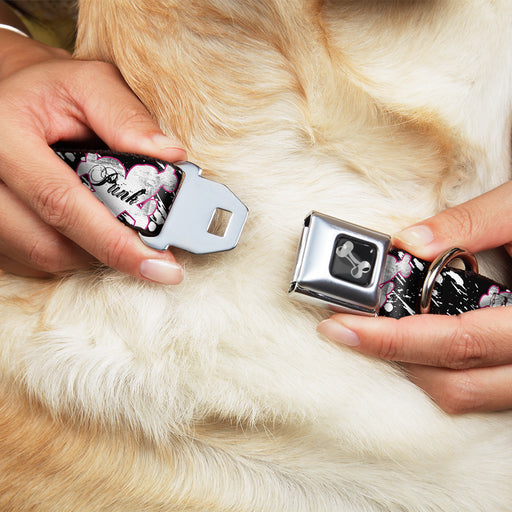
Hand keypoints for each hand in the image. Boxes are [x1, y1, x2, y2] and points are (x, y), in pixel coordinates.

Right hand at [0, 30, 185, 282]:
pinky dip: (67, 252)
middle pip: (49, 244)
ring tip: (115, 227)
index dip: (115, 242)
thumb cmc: (50, 89)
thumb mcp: (90, 84)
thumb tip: (172, 156)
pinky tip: (85, 229)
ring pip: (41, 258)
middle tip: (150, 250)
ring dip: (89, 253)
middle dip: (108, 252)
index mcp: (3, 136)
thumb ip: (128, 117)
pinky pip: (30, 261)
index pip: (61, 203)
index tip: (162, 267)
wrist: (7, 95)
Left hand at [318, 181, 511, 413]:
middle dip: (393, 357)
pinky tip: (420, 338)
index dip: (393, 339)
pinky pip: (481, 390)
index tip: (341, 326)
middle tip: (347, 328)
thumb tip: (409, 241)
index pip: (457, 341)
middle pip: (456, 383)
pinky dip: (443, 370)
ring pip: (468, 396)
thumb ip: (471, 223)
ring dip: (416, 368)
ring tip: (378, 332)